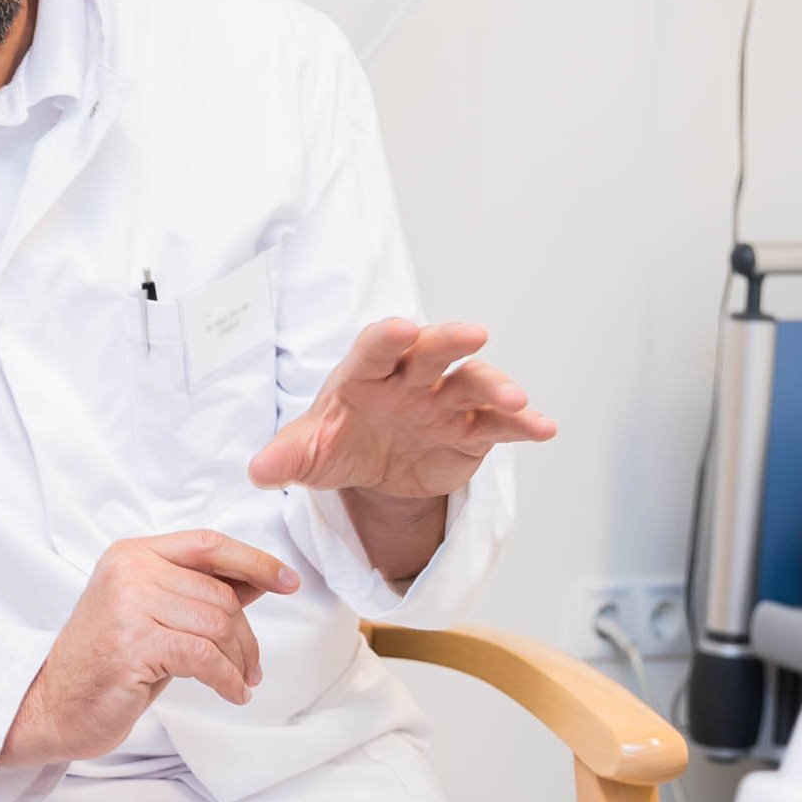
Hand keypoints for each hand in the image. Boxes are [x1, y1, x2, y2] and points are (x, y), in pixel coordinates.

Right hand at [5, 530, 301, 766]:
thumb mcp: (154, 616)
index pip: (208, 544)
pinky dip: (227, 679)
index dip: (254, 561)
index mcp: (133, 554)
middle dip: (247, 636)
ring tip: (240, 682)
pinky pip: (204, 657)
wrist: (51, 705)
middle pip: (219, 593)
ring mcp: (128, 605)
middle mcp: (129, 571)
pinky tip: (232, 694)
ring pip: (217, 624)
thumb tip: (259, 579)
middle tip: (251, 667)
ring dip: (239, 661)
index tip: (288, 581)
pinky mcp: (133, 644)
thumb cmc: (106, 664)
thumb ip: (198, 593)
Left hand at [249, 319, 555, 500]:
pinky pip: (499, 425)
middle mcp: (410, 379)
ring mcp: (445, 402)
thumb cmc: (338, 443)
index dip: (386, 340)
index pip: (375, 349)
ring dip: (496, 388)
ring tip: (515, 399)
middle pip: (433, 353)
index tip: (399, 329)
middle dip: (450, 342)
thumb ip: (286, 458)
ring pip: (474, 385)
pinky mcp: (472, 431)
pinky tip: (544, 427)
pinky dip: (523, 424)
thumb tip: (257, 472)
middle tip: (471, 334)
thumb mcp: (307, 454)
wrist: (372, 467)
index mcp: (365, 373)